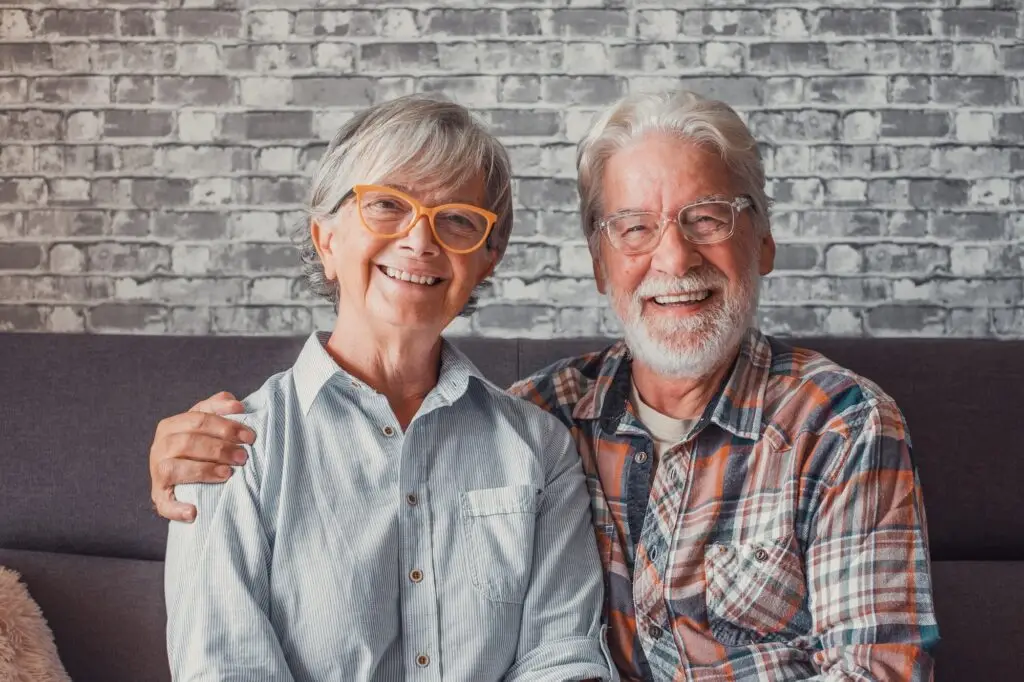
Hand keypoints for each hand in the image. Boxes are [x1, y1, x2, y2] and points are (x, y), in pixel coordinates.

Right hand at [149, 391, 254, 522]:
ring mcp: (157, 471)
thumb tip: (236, 404)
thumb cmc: (197, 446)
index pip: (199, 419)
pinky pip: (164, 504)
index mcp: (171, 425)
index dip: (226, 426)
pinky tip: (194, 512)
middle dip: (220, 448)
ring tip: (228, 473)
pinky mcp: (159, 495)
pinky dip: (178, 508)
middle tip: (243, 457)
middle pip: (189, 442)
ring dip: (205, 470)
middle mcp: (160, 446)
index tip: (249, 436)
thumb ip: (217, 408)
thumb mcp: (204, 424)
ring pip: (177, 468)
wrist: (177, 476)